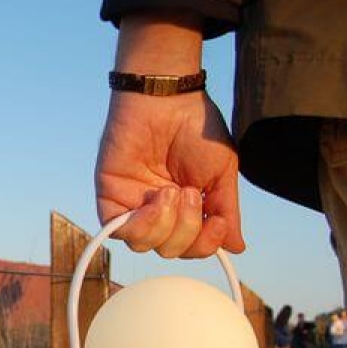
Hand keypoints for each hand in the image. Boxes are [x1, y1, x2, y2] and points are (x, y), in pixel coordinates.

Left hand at [96, 90, 244, 257]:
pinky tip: (156, 201)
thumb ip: (225, 210)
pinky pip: (118, 229)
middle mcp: (157, 210)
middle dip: (186, 230)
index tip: (217, 222)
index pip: (191, 247)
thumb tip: (236, 247)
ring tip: (172, 191)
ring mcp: (132, 203)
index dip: (205, 245)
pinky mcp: (110, 194)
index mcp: (183, 208)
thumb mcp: (222, 173)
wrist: (168, 97)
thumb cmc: (197, 128)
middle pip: (168, 250)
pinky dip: (139, 225)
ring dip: (165, 225)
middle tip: (190, 193)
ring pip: (143, 244)